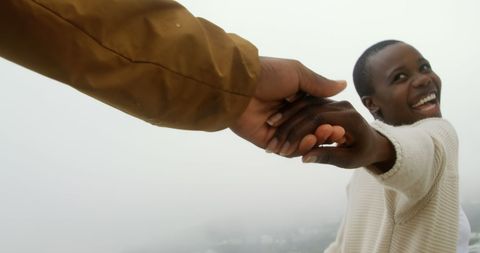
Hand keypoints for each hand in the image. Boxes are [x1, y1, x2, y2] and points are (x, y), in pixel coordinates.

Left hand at [229, 57, 345, 148]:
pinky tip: (310, 140)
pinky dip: (300, 147)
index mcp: (294, 97)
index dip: (329, 118)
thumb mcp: (297, 74)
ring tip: (326, 134)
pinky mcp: (267, 141)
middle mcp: (286, 114)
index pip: (317, 113)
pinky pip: (287, 149)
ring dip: (315, 139)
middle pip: (310, 129)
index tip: (342, 122)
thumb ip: (319, 84)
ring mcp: (277, 129)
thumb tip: (343, 84)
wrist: (239, 85)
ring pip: (301, 141)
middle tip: (339, 131)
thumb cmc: (267, 74)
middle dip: (325, 131)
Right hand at [268, 97, 394, 170]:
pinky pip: (306, 103)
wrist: (375, 143)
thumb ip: (327, 156)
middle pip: (309, 110)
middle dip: (288, 126)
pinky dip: (291, 111)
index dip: (298, 133)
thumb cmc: (363, 154)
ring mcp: (334, 101)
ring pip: (305, 104)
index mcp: (350, 117)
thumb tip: (305, 158)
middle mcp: (342, 105)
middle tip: (271, 141)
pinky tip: (276, 120)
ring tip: (269, 128)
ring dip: (286, 116)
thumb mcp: (348, 160)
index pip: (318, 119)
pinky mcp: (327, 102)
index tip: (283, 148)